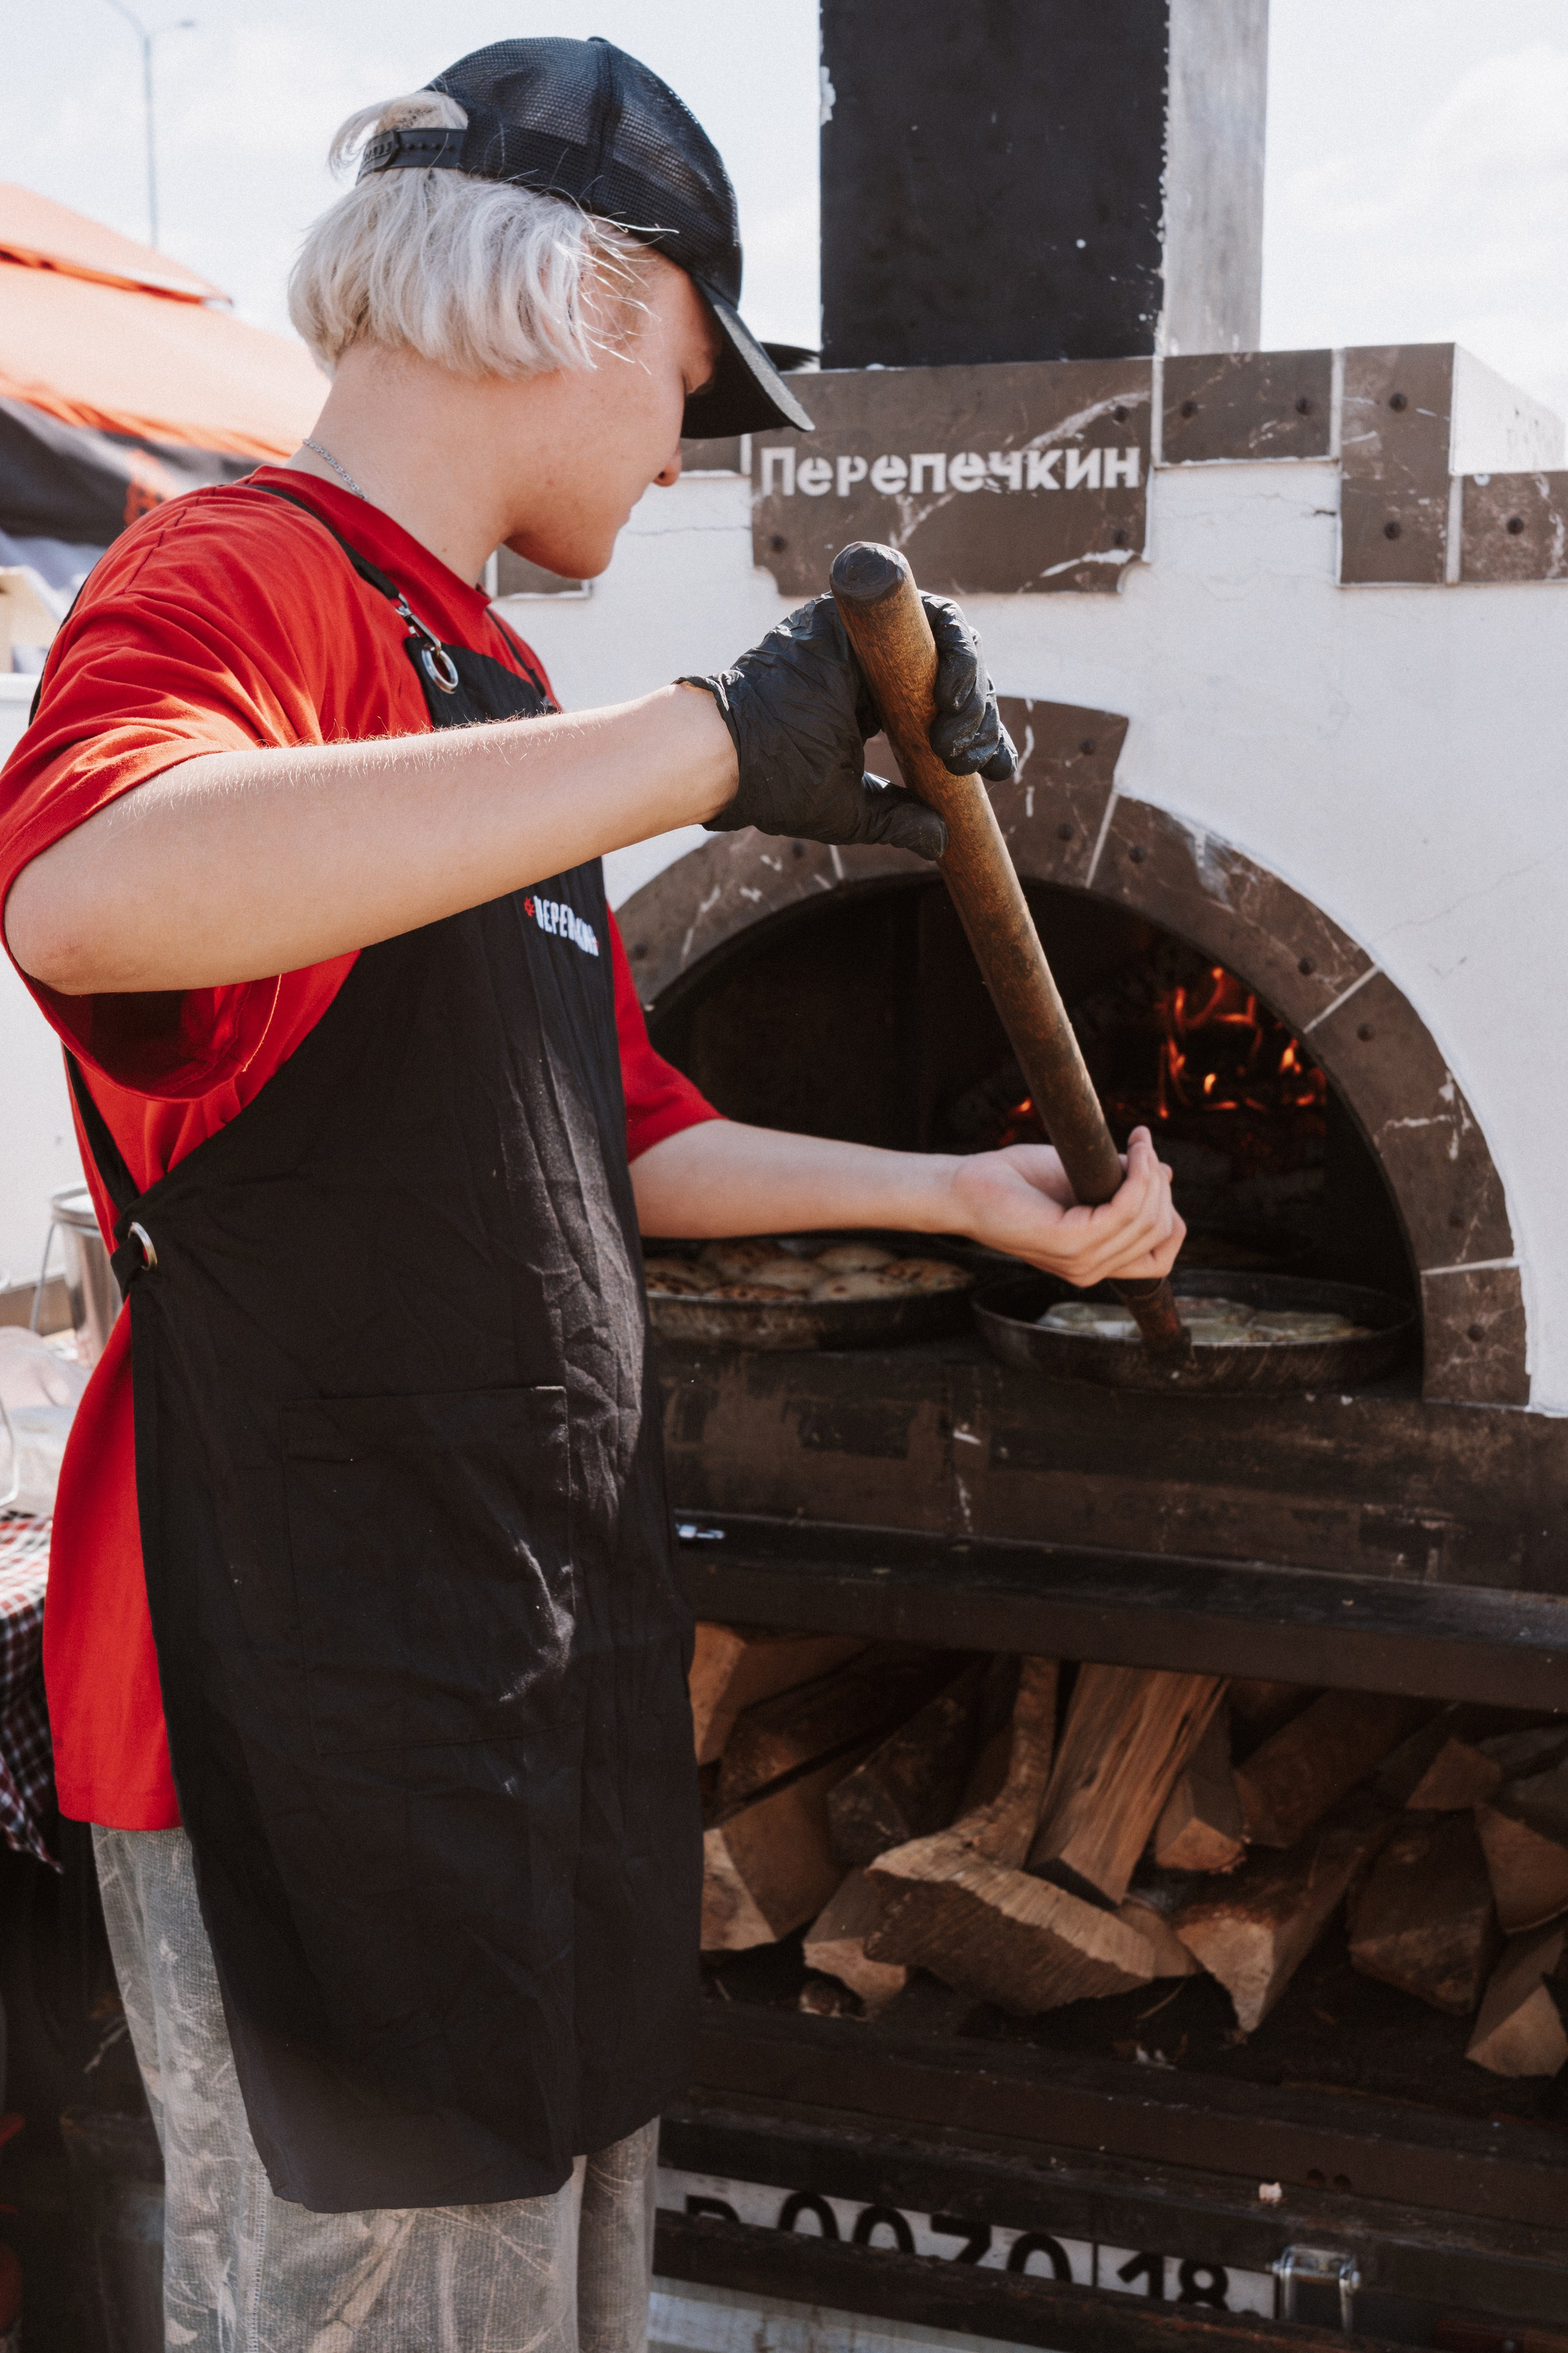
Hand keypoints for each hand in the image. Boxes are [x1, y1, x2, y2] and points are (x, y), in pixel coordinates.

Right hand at [680, 593, 1015, 860]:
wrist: (729, 756)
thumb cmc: (775, 784)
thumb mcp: (850, 809)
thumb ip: (896, 818)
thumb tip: (942, 840)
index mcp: (870, 702)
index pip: (938, 707)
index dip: (979, 734)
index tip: (998, 771)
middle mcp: (870, 664)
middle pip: (949, 673)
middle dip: (978, 716)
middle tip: (972, 760)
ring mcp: (863, 637)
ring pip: (945, 640)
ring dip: (969, 686)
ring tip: (960, 735)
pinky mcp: (855, 615)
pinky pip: (924, 614)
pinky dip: (951, 651)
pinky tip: (953, 697)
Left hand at [945, 1127, 1183, 1286]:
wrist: (967, 1187)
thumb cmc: (1018, 1182)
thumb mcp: (1083, 1179)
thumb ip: (1120, 1183)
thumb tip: (1164, 1172)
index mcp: (1096, 1260)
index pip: (1160, 1256)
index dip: (1168, 1212)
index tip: (1153, 1169)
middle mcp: (1092, 1269)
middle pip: (1160, 1231)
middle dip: (1160, 1185)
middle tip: (1142, 1146)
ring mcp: (1081, 1262)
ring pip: (1147, 1220)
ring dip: (1151, 1174)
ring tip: (1140, 1143)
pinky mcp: (1069, 1243)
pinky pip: (1124, 1211)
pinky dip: (1137, 1178)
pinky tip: (1133, 1153)